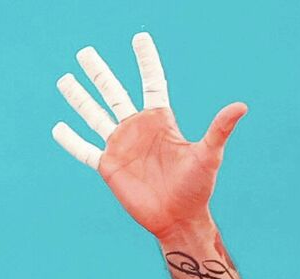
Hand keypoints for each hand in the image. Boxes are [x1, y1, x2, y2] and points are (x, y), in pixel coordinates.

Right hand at [52, 33, 246, 241]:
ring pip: (94, 115)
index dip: (146, 60)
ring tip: (64, 79)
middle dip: (99, 73)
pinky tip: (58, 128)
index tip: (139, 38)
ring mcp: (120, 146)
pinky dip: (71, 140)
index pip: (151, 82)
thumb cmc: (197, 188)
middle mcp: (137, 129)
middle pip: (113, 92)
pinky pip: (85, 150)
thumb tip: (241, 106)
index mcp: (160, 120)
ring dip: (79, 98)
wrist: (179, 219)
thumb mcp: (209, 155)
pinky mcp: (108, 167)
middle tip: (84, 52)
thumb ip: (219, 129)